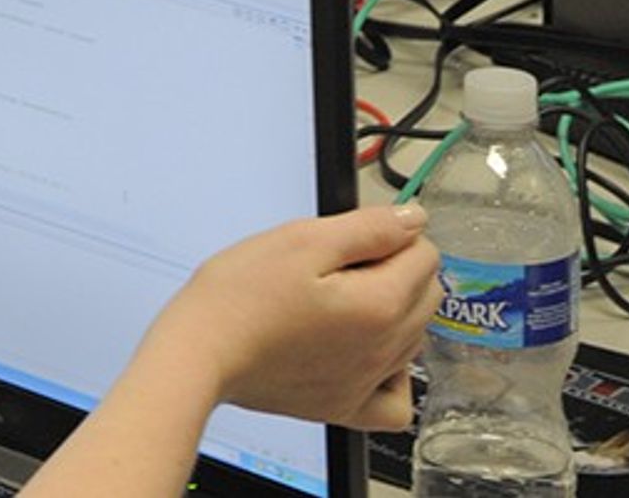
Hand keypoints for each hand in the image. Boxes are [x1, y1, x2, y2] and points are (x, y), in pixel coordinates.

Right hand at [143, 203, 439, 429]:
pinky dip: (395, 376)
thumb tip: (414, 220)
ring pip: (415, 337)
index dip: (391, 231)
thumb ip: (369, 229)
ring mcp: (366, 382)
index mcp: (380, 304)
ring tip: (344, 299)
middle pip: (427, 294)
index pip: (424, 252)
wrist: (201, 352)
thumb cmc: (240, 296)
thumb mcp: (302, 240)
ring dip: (396, 311)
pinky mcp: (345, 407)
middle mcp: (384, 349)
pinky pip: (396, 401)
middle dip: (399, 268)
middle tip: (345, 262)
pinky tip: (370, 355)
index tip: (357, 234)